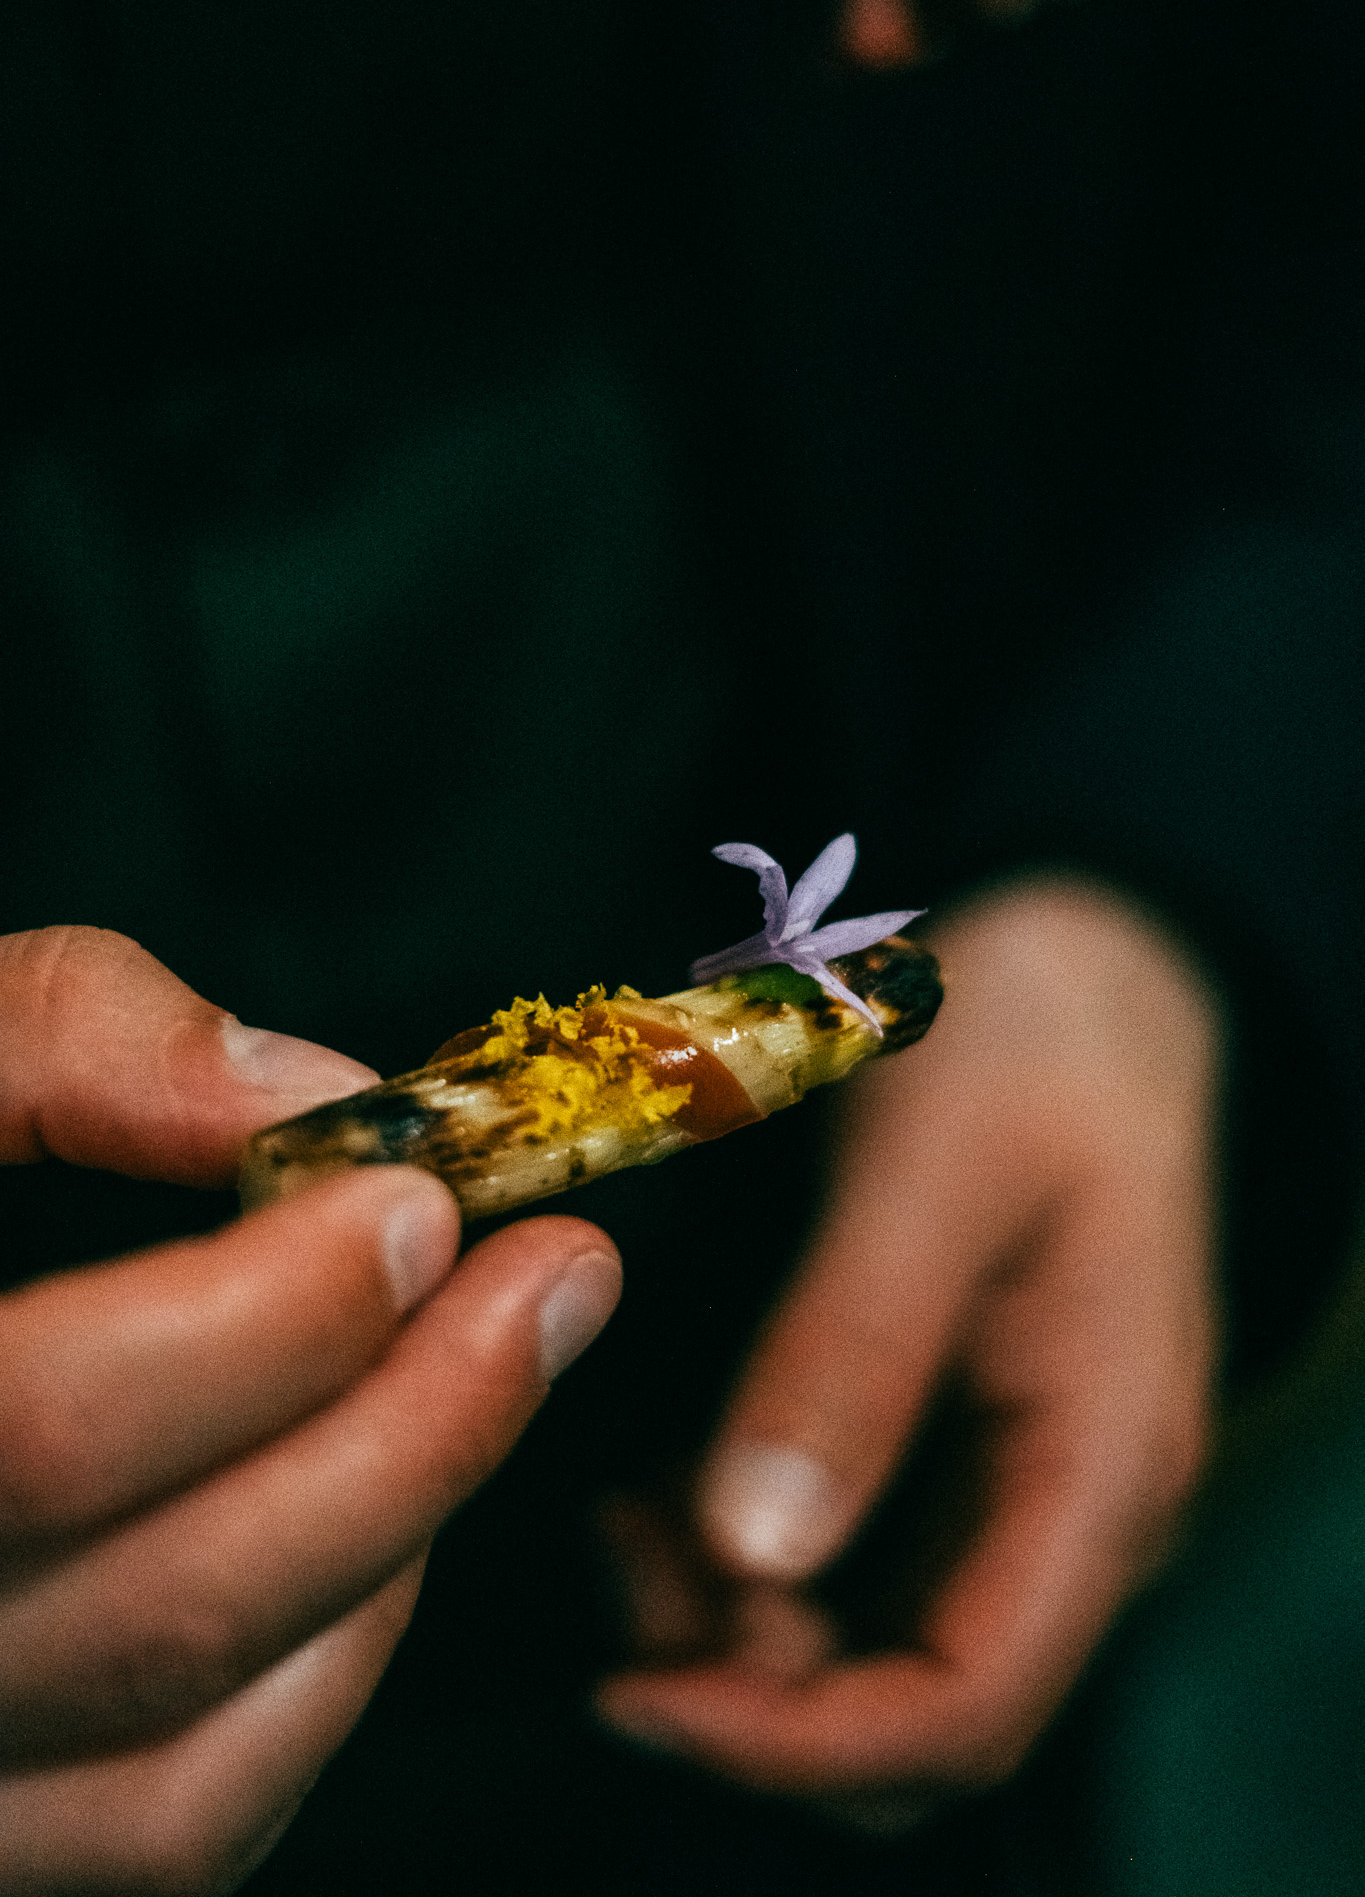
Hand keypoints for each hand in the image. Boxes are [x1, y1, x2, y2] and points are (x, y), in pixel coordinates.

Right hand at [0, 927, 621, 1894]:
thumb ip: (51, 1037)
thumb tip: (294, 1090)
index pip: (46, 1429)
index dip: (264, 1321)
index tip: (416, 1201)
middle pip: (169, 1610)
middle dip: (418, 1426)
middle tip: (559, 1274)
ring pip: (200, 1754)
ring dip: (391, 1545)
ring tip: (480, 1370)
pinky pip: (179, 1822)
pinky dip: (323, 1674)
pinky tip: (379, 1515)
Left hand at [597, 878, 1217, 1808]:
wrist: (1082, 976)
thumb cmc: (1022, 1044)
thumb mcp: (931, 1169)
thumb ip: (852, 1350)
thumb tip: (751, 1553)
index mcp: (1102, 1462)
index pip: (966, 1705)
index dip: (794, 1741)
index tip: (635, 1687)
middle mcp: (1072, 1511)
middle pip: (910, 1711)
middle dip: (748, 1687)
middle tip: (613, 1558)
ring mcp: (1017, 1484)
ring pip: (868, 1652)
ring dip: (728, 1626)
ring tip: (616, 1506)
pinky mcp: (956, 1448)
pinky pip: (852, 1570)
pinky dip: (741, 1563)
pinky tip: (654, 1481)